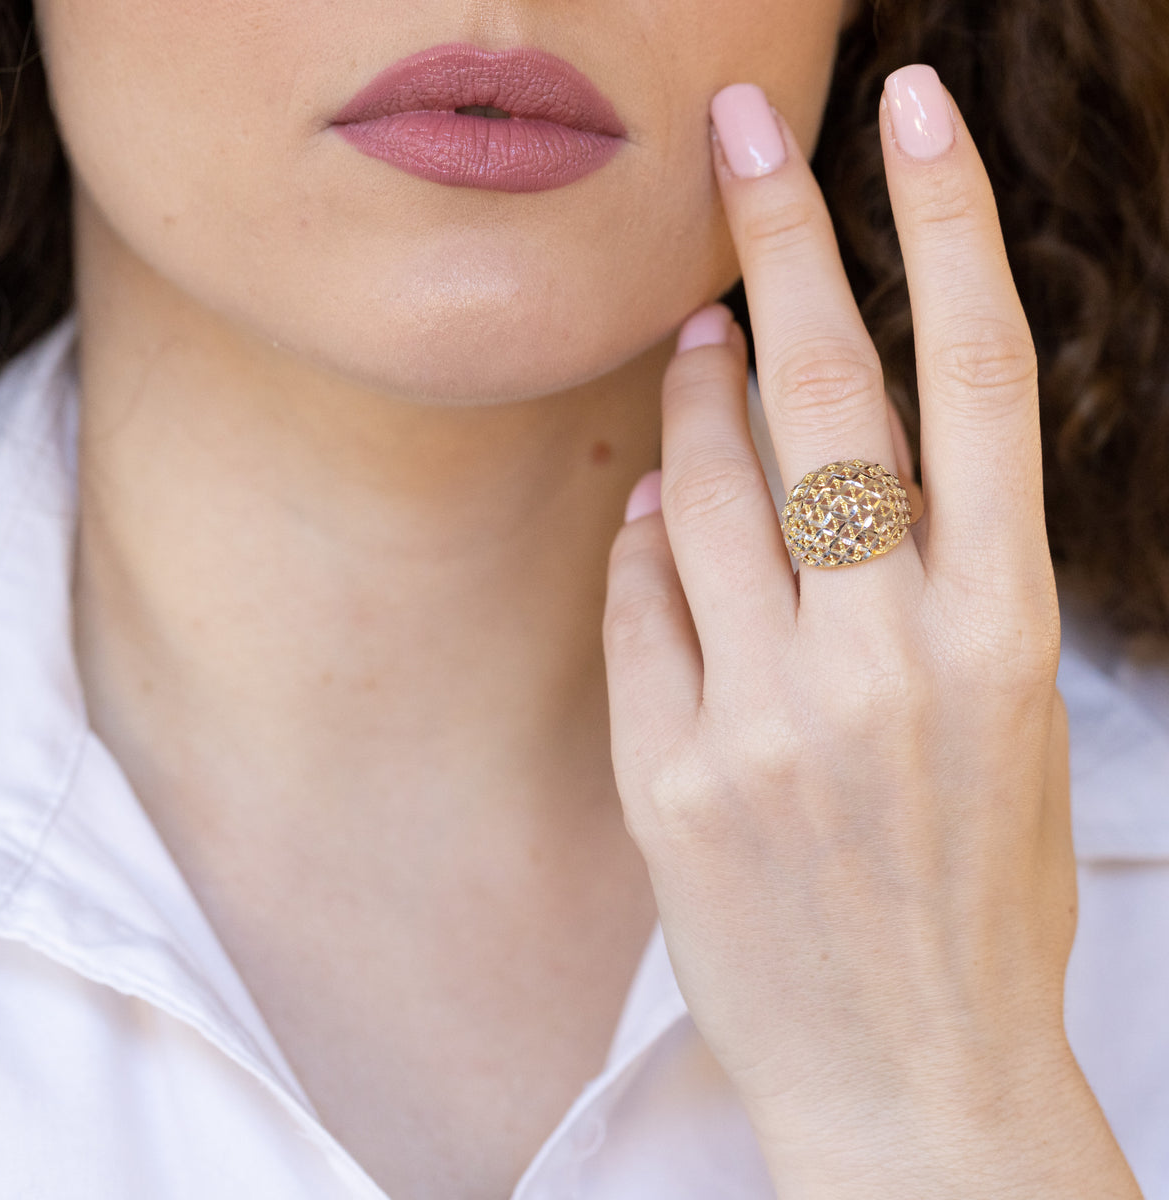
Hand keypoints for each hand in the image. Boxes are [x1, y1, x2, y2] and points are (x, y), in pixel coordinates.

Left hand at [604, 66, 1138, 1196]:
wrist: (914, 1083)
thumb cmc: (973, 900)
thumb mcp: (1002, 729)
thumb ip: (924, 586)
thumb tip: (787, 454)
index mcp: (1004, 634)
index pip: (976, 376)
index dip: (943, 223)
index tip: (907, 112)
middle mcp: (888, 655)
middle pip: (827, 390)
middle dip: (779, 234)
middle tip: (737, 134)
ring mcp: (770, 716)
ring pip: (705, 485)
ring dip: (692, 392)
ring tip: (688, 331)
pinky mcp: (673, 778)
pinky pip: (638, 604)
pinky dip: (641, 539)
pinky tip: (646, 509)